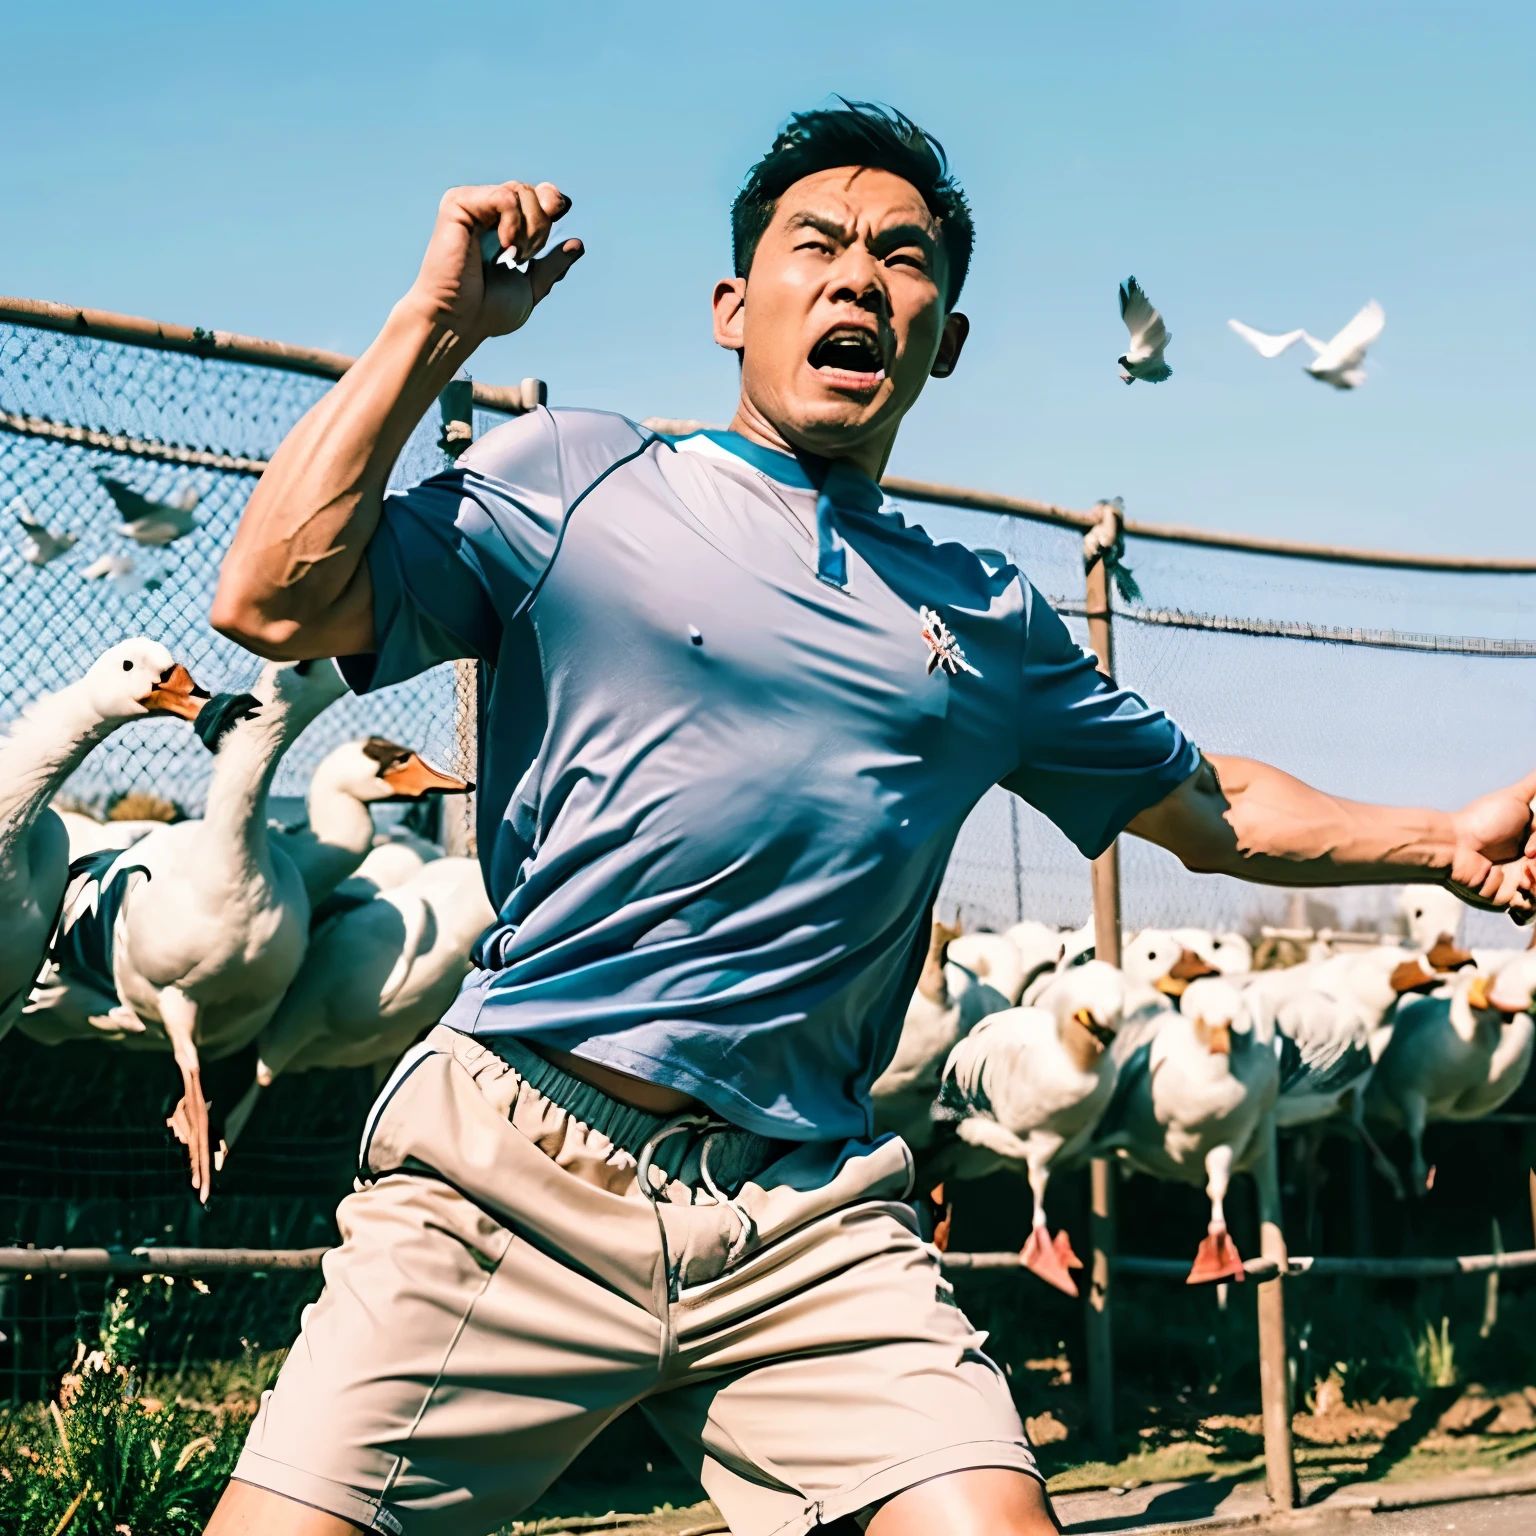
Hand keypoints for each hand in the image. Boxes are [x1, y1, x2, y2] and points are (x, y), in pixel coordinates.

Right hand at [403, 180, 583, 342]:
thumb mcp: (531, 287)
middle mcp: (487, 211)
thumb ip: (552, 266)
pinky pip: (504, 196)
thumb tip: (578, 244)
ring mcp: (472, 204)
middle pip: (534, 193)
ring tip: (511, 254)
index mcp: (503, 227)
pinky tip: (502, 244)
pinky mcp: (457, 203)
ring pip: (522, 191)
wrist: (459, 320)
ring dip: (530, 229)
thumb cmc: (487, 311)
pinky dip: (513, 222)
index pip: (536, 195)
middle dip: (542, 227)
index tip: (559, 215)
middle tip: (523, 256)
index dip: (553, 201)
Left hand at [1447, 769, 1535, 919]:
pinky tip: (1518, 890)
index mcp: (1534, 845)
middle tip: (1528, 864)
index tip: (1528, 849)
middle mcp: (1528, 865)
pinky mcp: (1505, 901)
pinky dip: (1527, 902)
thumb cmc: (1481, 821)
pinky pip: (1529, 910)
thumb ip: (1533, 786)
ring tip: (1523, 877)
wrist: (1454, 845)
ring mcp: (1518, 884)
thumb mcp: (1513, 798)